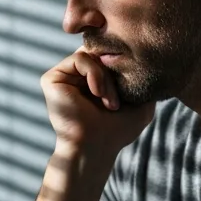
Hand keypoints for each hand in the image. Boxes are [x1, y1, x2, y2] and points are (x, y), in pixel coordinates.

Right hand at [41, 48, 155, 154]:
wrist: (96, 147)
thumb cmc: (117, 130)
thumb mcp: (141, 102)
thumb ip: (143, 79)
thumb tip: (148, 59)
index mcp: (91, 79)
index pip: (108, 54)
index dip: (122, 63)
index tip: (131, 84)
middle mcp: (75, 76)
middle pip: (100, 52)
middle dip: (115, 72)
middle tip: (117, 101)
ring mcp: (63, 77)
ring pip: (92, 55)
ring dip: (106, 78)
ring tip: (109, 102)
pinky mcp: (52, 79)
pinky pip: (79, 58)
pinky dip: (95, 74)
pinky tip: (97, 94)